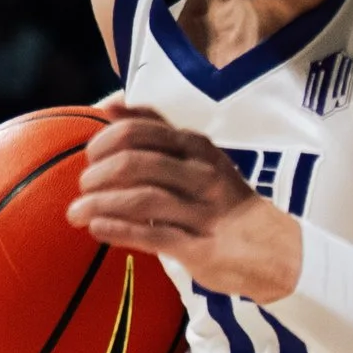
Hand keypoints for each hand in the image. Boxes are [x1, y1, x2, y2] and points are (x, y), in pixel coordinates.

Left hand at [67, 105, 300, 301]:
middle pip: (138, 163)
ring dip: (101, 203)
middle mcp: (202, 175)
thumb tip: (109, 103)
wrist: (275, 249)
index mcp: (198, 148)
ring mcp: (203, 212)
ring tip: (77, 212)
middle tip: (83, 185)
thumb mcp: (198, 157)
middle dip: (100, 173)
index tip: (90, 154)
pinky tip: (97, 228)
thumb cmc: (223, 200)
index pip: (143, 130)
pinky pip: (153, 235)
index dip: (107, 139)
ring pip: (142, 199)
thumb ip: (157, 131)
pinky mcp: (201, 249)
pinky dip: (119, 230)